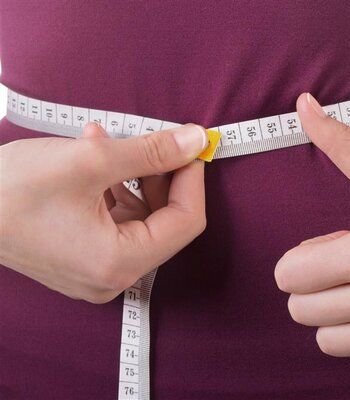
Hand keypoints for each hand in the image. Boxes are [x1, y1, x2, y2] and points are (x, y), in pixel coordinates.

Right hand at [0, 122, 207, 302]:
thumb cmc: (9, 190)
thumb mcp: (89, 161)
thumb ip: (150, 151)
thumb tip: (195, 140)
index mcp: (119, 263)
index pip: (185, 221)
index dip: (192, 179)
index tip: (189, 146)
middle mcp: (112, 277)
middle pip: (166, 222)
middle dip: (162, 175)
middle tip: (154, 139)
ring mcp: (97, 272)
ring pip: (142, 219)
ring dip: (135, 177)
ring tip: (107, 143)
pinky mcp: (84, 259)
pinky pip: (117, 222)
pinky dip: (115, 189)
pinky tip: (96, 157)